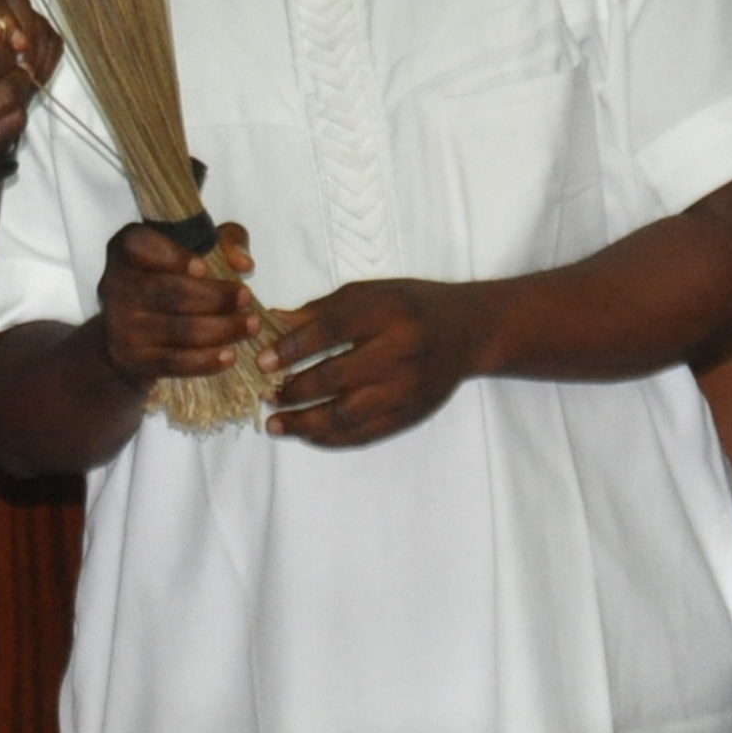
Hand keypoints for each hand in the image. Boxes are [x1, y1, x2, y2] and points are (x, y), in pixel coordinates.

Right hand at [95, 221, 257, 393]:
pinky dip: (205, 360)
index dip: (172, 256)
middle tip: (246, 298)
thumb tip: (242, 262)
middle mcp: (115, 284)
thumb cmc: (169, 280)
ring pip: (177, 330)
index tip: (204, 268)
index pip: (141, 244)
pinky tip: (230, 355)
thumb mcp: (195, 249)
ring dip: (221, 329)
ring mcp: (120, 325)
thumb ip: (225, 241)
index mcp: (126, 249)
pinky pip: (174, 361)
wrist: (127, 336)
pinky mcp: (131, 359)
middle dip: (215, 297)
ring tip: (250, 326)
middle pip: (170, 292)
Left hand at [263, 278, 494, 447]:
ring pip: (347, 415)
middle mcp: (400, 352)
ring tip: (275, 424)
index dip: (293, 348)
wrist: (470, 331)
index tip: (262, 360)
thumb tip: (274, 321)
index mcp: (386, 314)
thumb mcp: (369, 293)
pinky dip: (331, 439)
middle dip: (294, 389)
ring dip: (305, 422)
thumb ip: (321, 310)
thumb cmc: (411, 305)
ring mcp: (407, 389)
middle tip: (265, 393)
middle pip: (336, 377)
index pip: (331, 332)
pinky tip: (306, 435)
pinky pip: (365, 434)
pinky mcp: (411, 415)